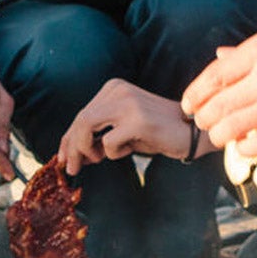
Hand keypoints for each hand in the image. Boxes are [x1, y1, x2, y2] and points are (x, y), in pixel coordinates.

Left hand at [58, 78, 201, 172]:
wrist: (193, 133)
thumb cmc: (158, 133)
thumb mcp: (123, 130)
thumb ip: (99, 136)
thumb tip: (72, 155)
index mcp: (114, 88)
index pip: (81, 114)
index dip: (68, 138)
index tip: (64, 158)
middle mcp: (118, 91)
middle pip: (80, 120)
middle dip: (72, 148)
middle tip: (72, 169)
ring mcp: (128, 103)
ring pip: (86, 126)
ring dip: (86, 150)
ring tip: (99, 159)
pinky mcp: (138, 120)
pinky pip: (109, 142)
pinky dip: (113, 153)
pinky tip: (129, 150)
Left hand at [182, 12, 256, 158]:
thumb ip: (251, 49)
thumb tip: (221, 56)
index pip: (212, 77)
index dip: (194, 94)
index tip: (189, 104)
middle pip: (217, 106)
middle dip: (203, 118)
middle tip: (202, 122)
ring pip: (232, 129)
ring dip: (220, 136)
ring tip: (221, 136)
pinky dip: (246, 148)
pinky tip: (246, 145)